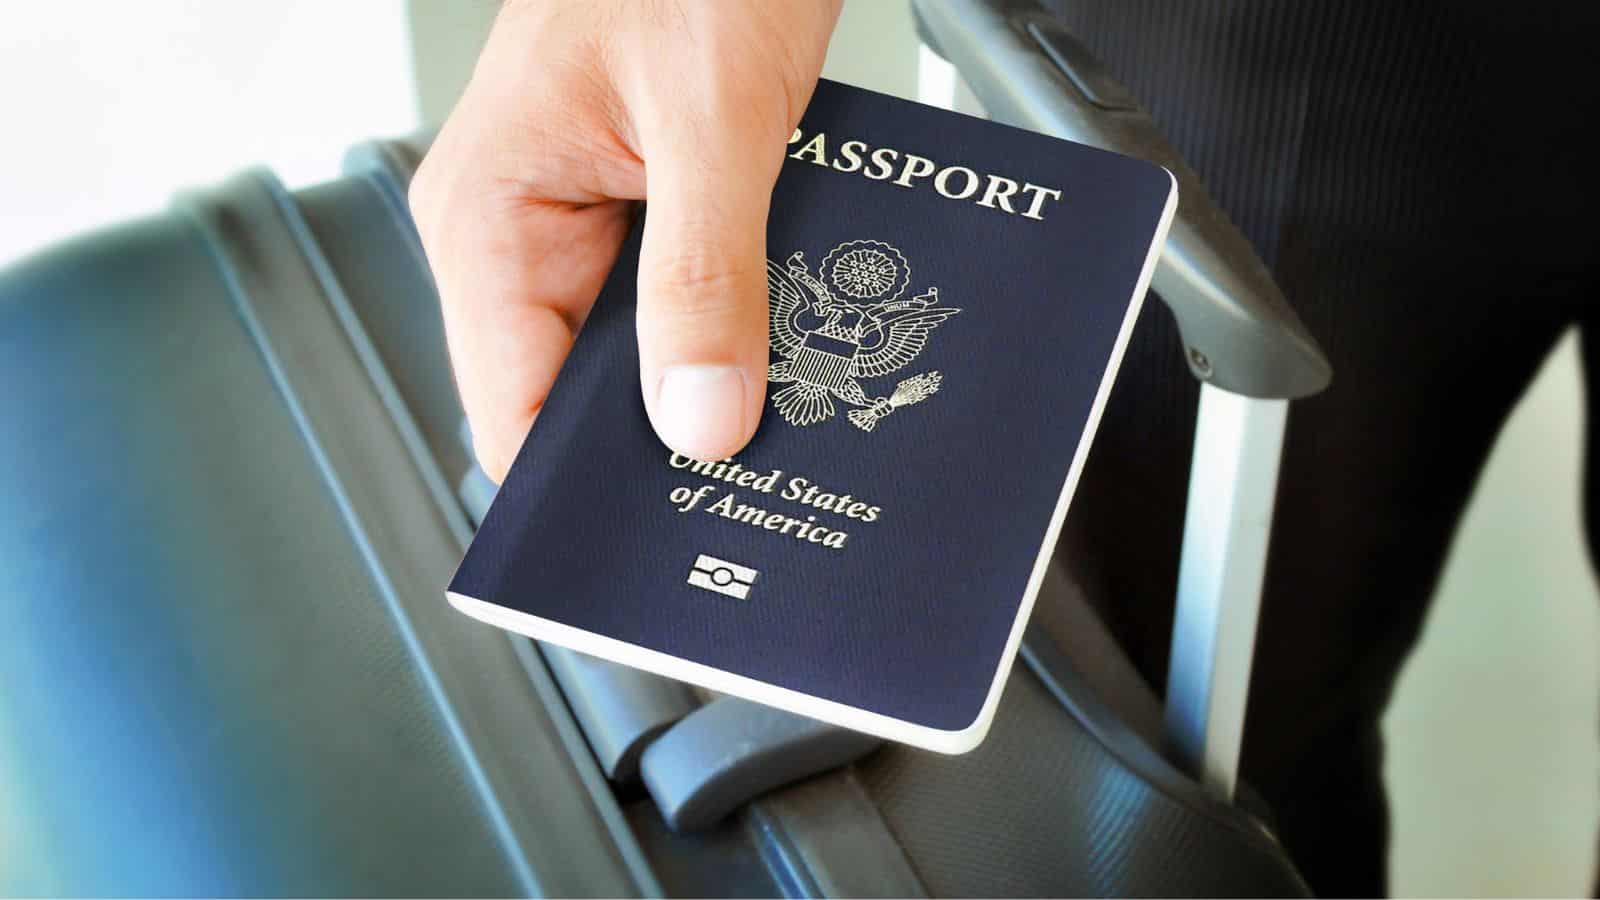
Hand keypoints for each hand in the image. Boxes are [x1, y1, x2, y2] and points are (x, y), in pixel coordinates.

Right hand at [410, 0, 841, 480]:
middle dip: (662, 442)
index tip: (658, 542)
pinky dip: (733, 327)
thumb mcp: (710, 119)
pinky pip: (679, 299)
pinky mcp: (643, 204)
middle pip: (575, 395)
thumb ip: (704, 277)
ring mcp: (581, 219)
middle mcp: (519, 227)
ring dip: (708, 382)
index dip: (579, 492)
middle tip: (752, 485)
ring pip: (636, 355)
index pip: (510, 411)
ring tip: (785, 417)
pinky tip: (787, 348)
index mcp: (488, 214)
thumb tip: (699, 420)